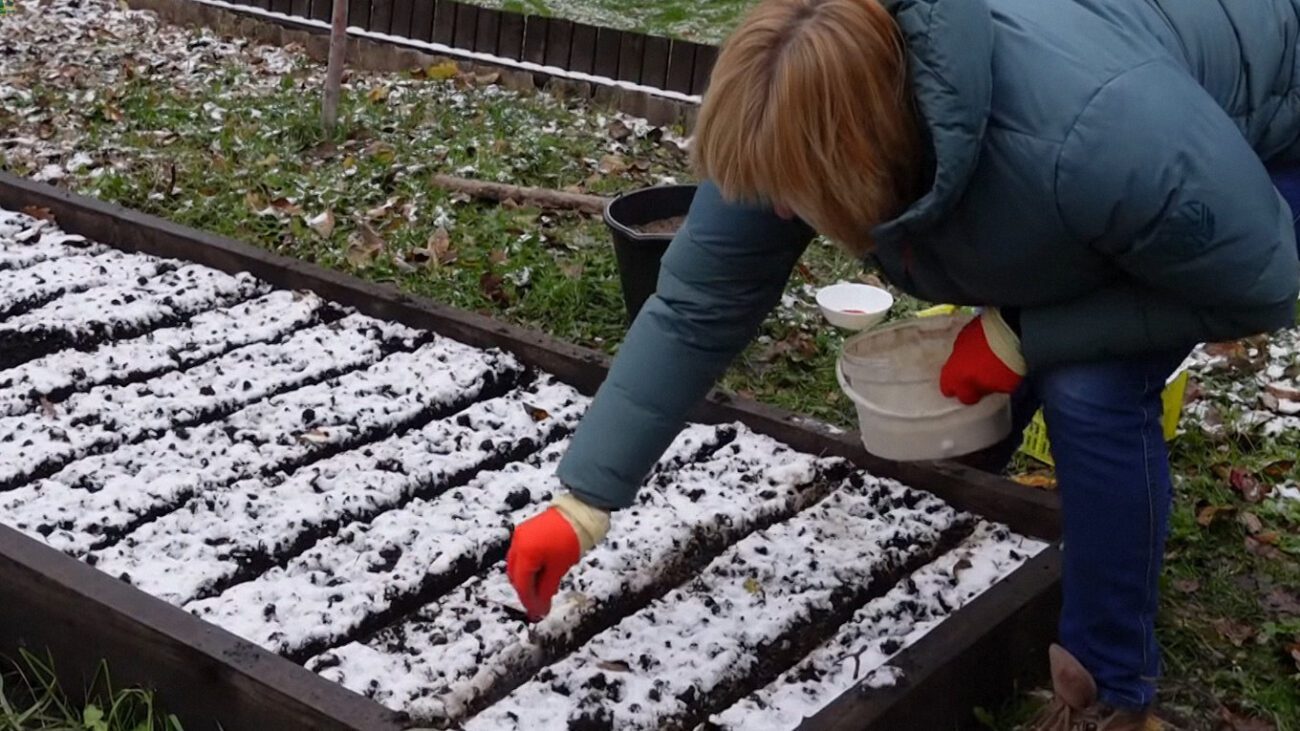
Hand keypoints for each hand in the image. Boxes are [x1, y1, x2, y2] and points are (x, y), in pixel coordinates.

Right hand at [506, 493, 609, 620]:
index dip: (529, 601)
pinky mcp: (527, 530)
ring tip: (542, 591)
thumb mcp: (559, 568)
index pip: (522, 584)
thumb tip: (540, 609)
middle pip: (516, 576)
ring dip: (527, 579)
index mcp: (524, 552)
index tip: (537, 614)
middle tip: (539, 605)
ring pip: (518, 565)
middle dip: (527, 591)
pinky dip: (530, 567)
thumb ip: (546, 590)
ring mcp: (521, 535)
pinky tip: (542, 574)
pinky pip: (522, 554)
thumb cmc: (572, 537)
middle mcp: (518, 543)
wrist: (580, 511)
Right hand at [939, 308, 1025, 404]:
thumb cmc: (1009, 362)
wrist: (1012, 328)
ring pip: (955, 360)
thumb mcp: (1005, 385)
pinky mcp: (965, 329)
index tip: (979, 396)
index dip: (972, 398)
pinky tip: (983, 348)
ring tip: (980, 363)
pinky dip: (971, 348)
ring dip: (964, 363)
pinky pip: (964, 344)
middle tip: (970, 383)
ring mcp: (958, 345)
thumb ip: (989, 389)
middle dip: (958, 383)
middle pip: (949, 379)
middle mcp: (953, 363)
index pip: (963, 397)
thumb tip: (986, 388)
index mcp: (961, 380)